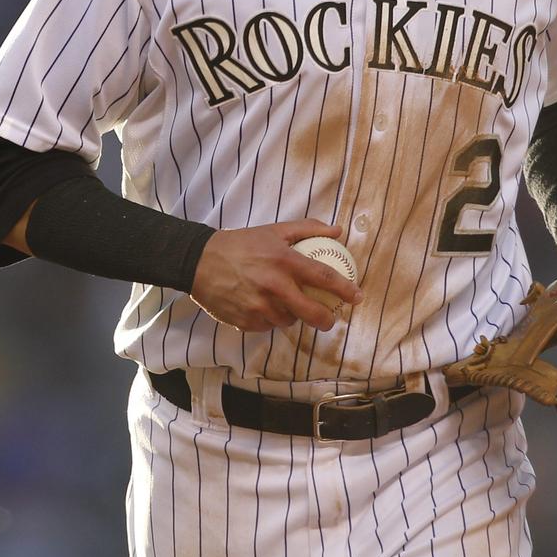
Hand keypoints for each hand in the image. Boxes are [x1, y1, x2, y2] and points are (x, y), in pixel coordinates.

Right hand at [190, 220, 362, 331]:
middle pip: (311, 312)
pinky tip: (265, 308)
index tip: (358, 296)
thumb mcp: (274, 230)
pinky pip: (268, 327)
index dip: (345, 289)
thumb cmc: (240, 244)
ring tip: (287, 305)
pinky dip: (271, 320)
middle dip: (326, 320)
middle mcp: (273, 286)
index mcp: (283, 261)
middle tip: (330, 319)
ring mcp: (259, 307)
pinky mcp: (245, 321)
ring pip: (288, 321)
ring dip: (292, 316)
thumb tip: (338, 230)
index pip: (323, 277)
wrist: (199, 261)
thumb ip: (308, 229)